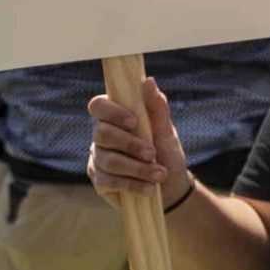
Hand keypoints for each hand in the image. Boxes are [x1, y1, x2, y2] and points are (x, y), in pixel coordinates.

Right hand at [87, 76, 189, 206]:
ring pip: (107, 160)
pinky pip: (107, 181)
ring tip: (159, 175)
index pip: (98, 105)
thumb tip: (147, 80)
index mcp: (116, 118)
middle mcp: (102, 137)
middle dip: (130, 144)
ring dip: (137, 168)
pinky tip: (148, 188)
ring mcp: (98, 159)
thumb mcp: (166, 130)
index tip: (134, 121)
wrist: (171, 188)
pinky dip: (132, 184)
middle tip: (153, 154)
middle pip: (101, 133)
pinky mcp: (100, 181)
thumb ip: (157, 107)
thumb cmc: (167, 154)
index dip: (112, 112)